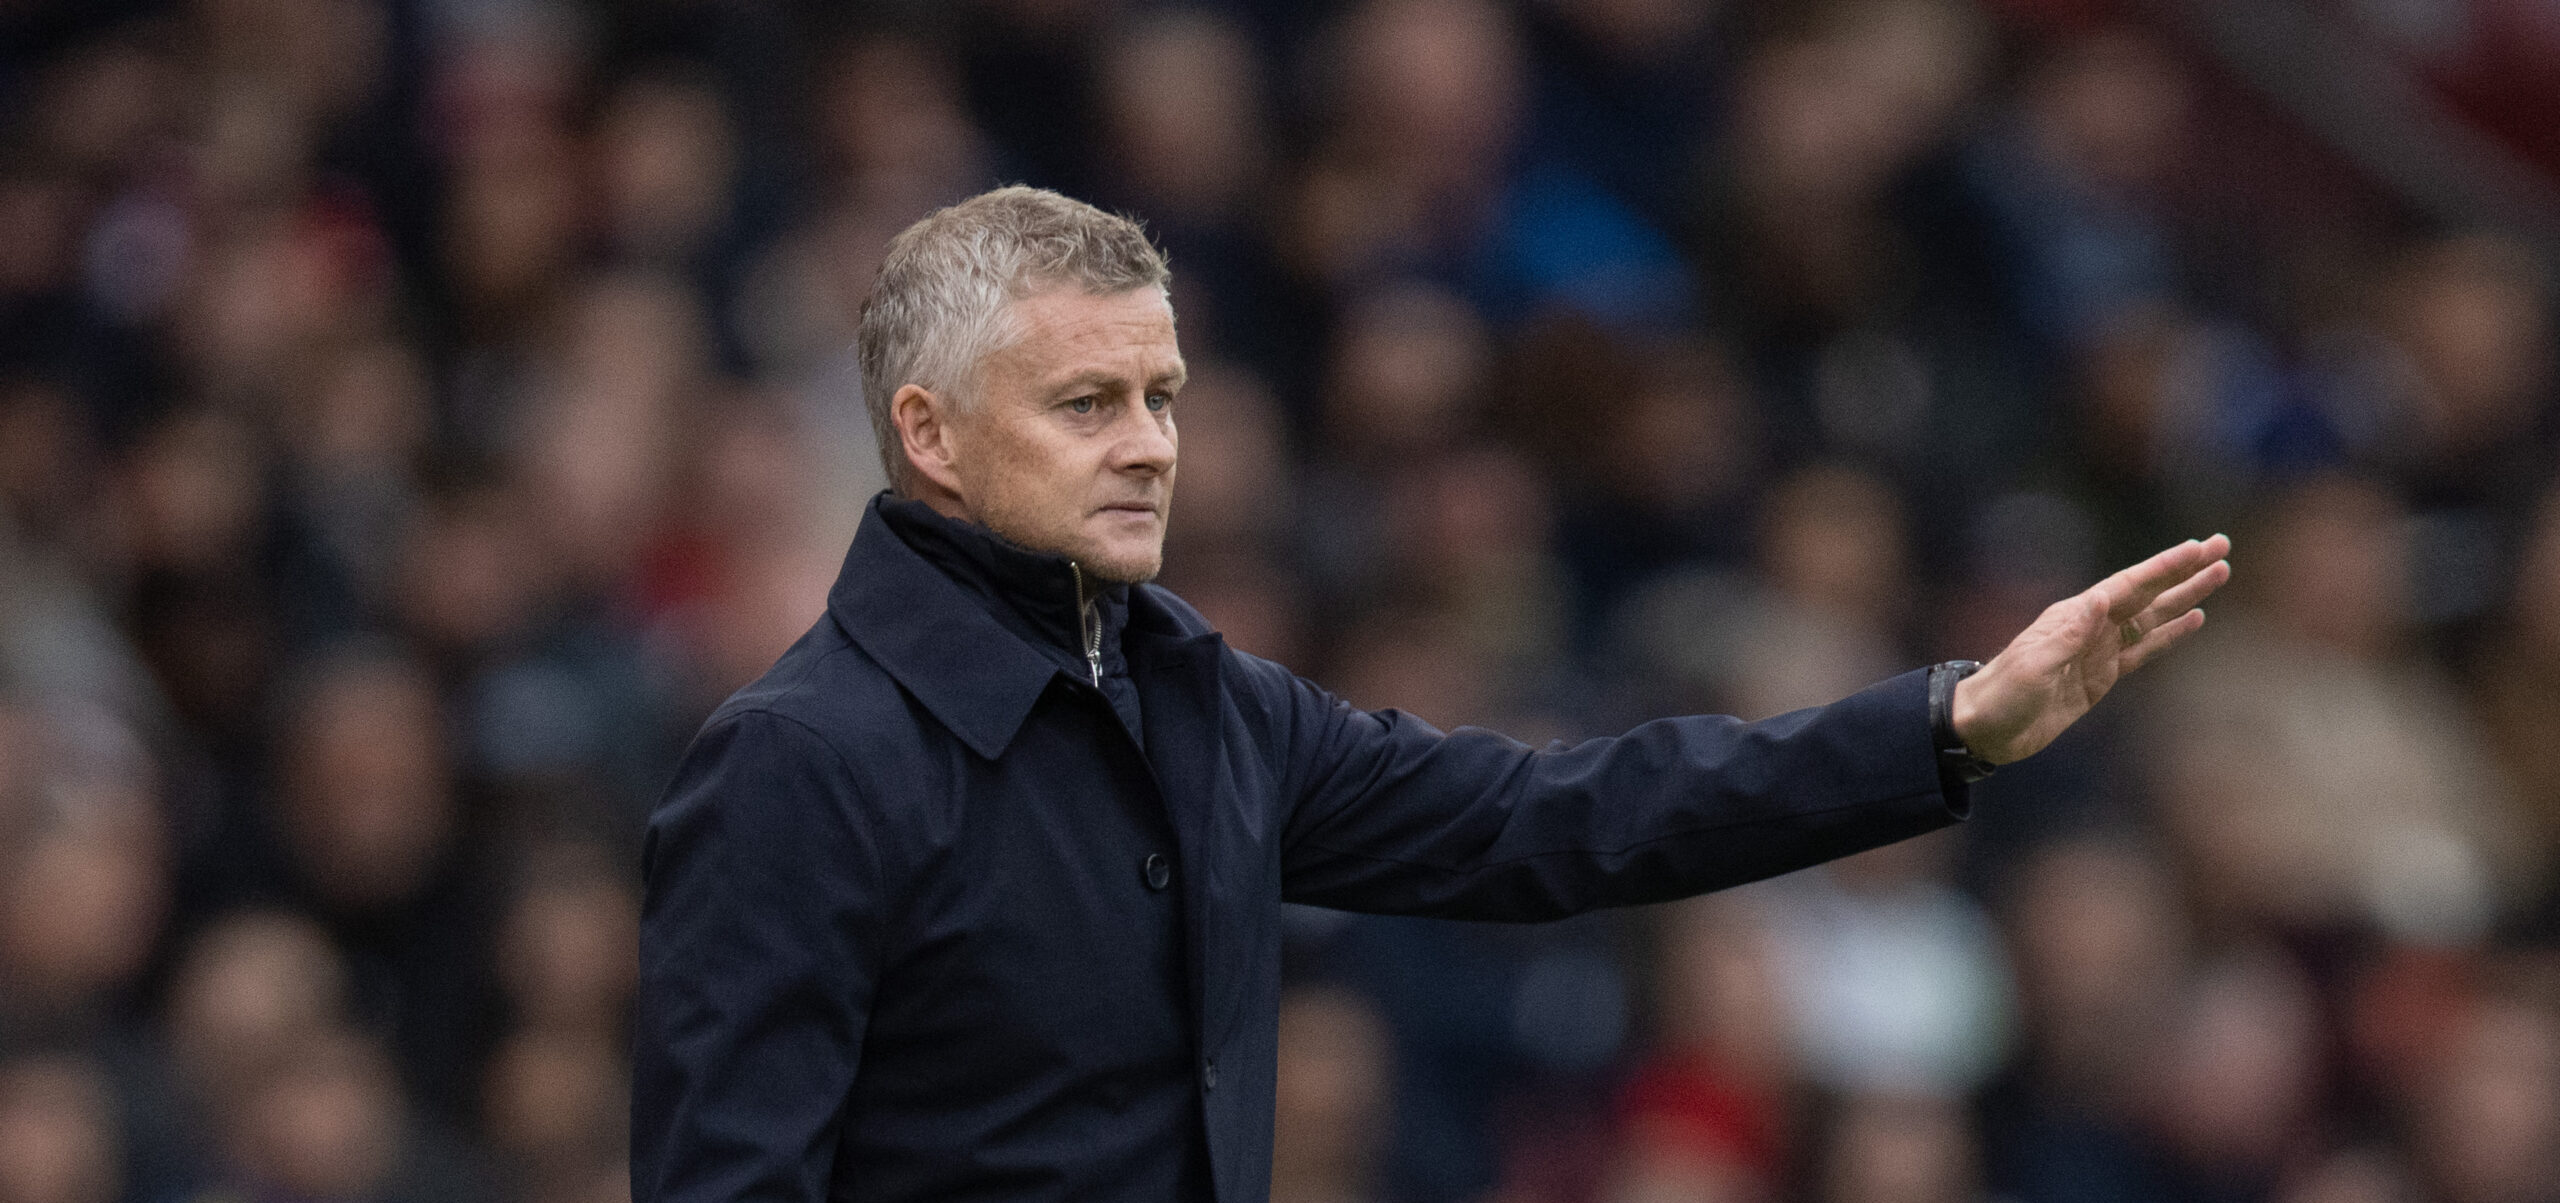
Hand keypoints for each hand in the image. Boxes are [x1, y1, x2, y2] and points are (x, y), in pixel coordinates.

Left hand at [1952, 534, 2231, 764]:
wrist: (1983, 727)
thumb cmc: (2002, 695)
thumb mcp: (2032, 667)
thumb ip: (2068, 636)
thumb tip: (2103, 599)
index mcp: (2074, 617)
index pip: (2130, 585)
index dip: (2166, 566)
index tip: (2198, 547)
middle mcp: (2090, 626)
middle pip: (2148, 592)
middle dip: (2185, 571)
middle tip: (2222, 546)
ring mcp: (2098, 650)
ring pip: (2153, 617)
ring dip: (2186, 596)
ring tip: (2219, 575)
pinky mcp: (2101, 676)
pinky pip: (2144, 649)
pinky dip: (2170, 634)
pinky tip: (2194, 620)